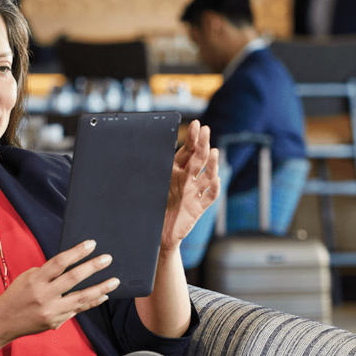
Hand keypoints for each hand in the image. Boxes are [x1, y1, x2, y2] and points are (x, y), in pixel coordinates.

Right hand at [0, 240, 119, 339]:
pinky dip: (92, 302)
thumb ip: (49, 273)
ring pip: (81, 298)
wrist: (3, 322)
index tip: (91, 244)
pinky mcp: (55, 322)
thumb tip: (74, 265)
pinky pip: (78, 310)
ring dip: (100, 288)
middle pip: (73, 279)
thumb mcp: (28, 277)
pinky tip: (103, 295)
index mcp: (35, 280)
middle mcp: (43, 296)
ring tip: (114, 281)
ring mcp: (51, 311)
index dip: (76, 252)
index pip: (59, 262)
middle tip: (107, 259)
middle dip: (92, 267)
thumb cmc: (17, 295)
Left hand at [160, 120, 219, 251]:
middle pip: (199, 159)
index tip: (195, 124)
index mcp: (176, 171)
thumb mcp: (152, 184)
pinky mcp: (199, 208)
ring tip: (213, 152)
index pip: (187, 151)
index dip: (192, 138)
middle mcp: (188, 179)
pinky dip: (213, 189)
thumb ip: (152, 168)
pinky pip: (209, 197)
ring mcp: (195, 193)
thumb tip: (139, 147)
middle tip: (206, 130)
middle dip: (202, 144)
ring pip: (207, 176)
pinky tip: (215, 180)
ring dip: (211, 165)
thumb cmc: (153, 206)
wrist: (158, 232)